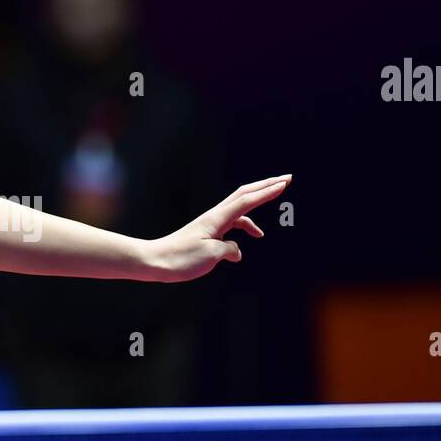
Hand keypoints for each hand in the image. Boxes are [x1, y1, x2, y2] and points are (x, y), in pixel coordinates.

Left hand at [145, 174, 290, 281]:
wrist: (154, 261)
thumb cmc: (180, 259)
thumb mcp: (211, 256)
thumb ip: (229, 250)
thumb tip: (236, 251)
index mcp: (217, 219)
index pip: (248, 201)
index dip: (268, 191)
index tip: (285, 183)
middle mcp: (214, 217)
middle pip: (245, 194)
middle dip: (266, 186)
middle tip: (286, 178)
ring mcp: (210, 224)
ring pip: (239, 209)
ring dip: (257, 205)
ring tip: (269, 216)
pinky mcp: (206, 233)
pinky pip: (230, 226)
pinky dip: (241, 231)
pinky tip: (239, 252)